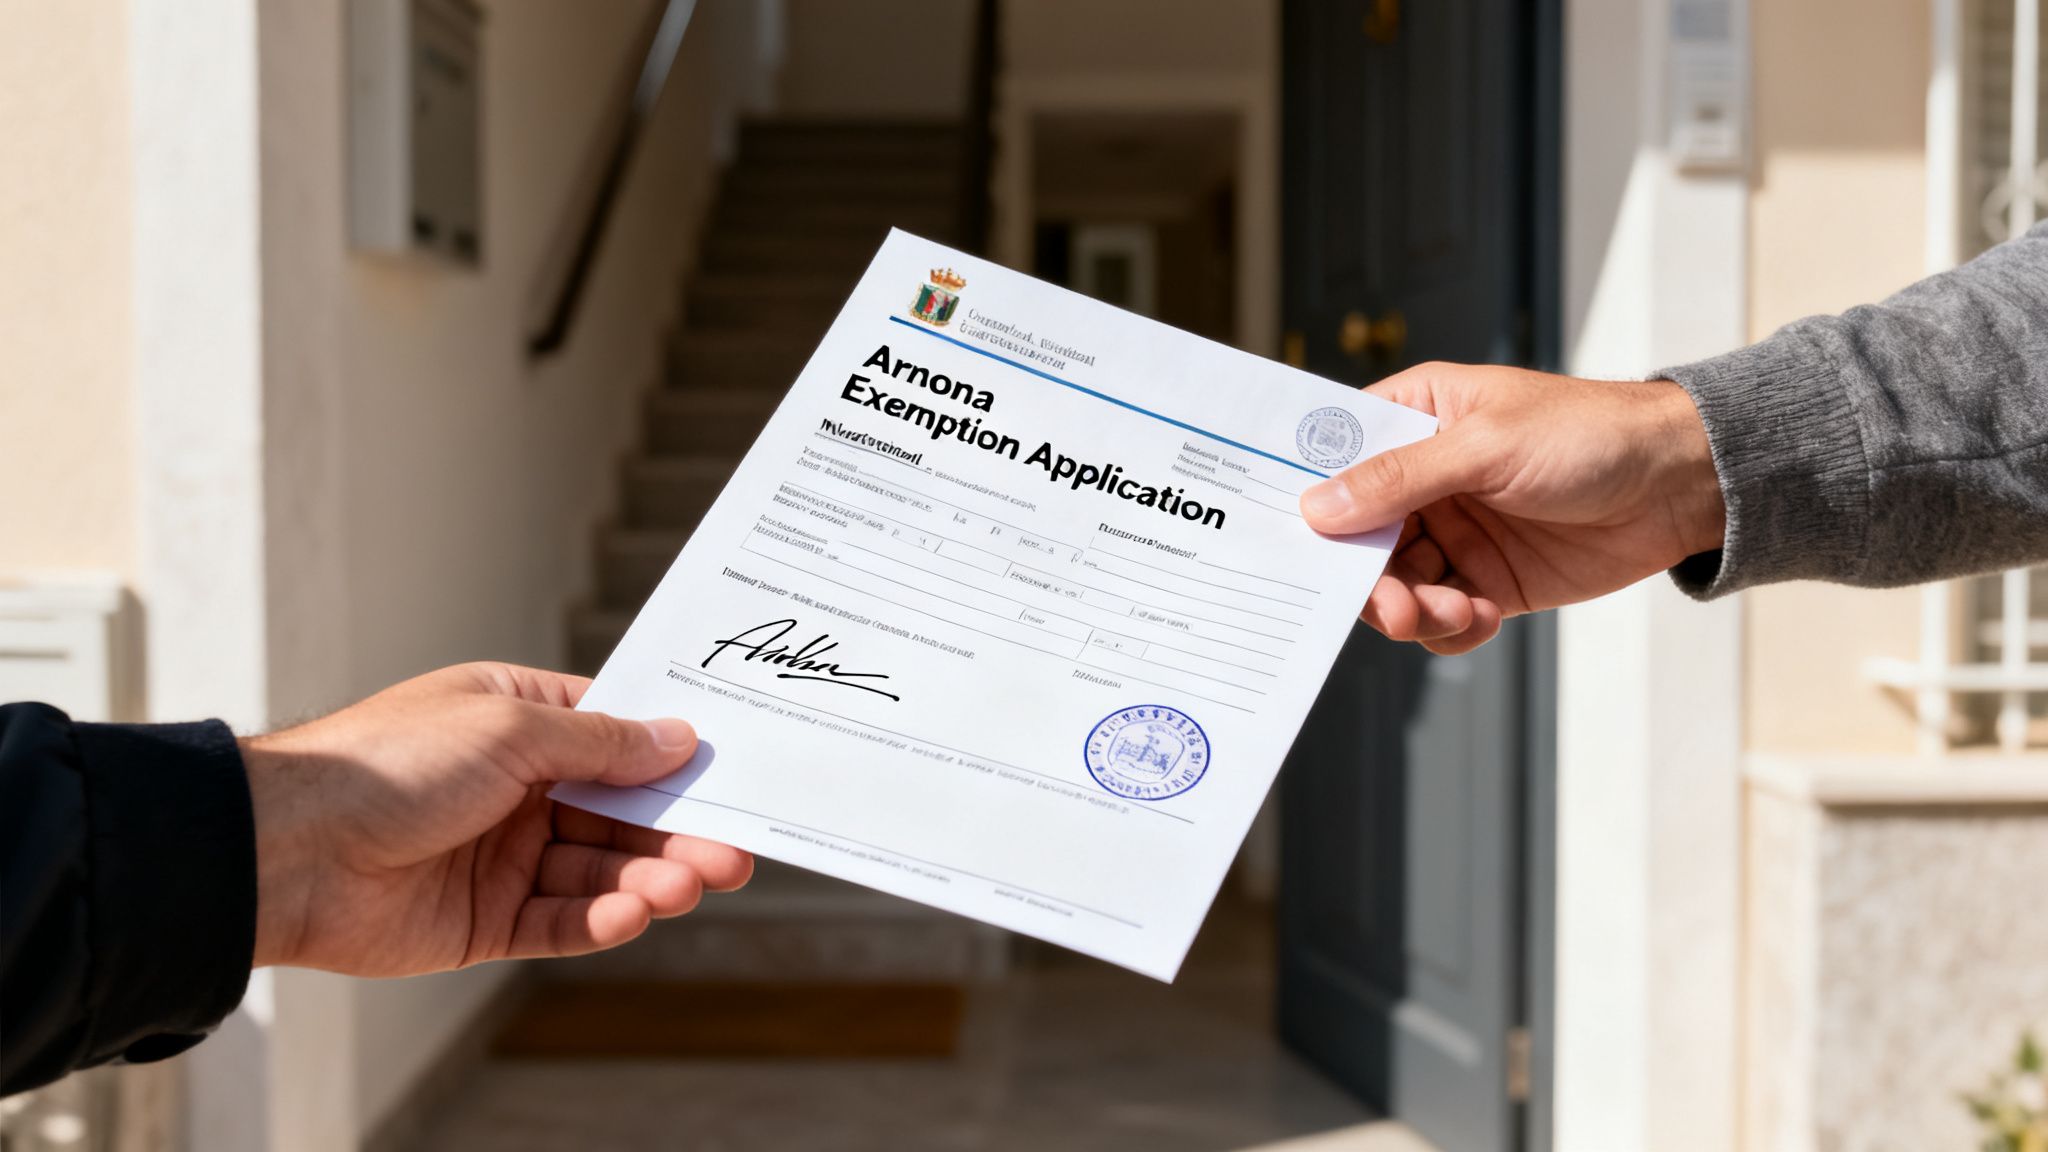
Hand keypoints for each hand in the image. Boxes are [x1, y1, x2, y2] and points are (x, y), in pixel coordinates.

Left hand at [241, 662, 751, 975]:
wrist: (288, 851)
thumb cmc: (387, 765)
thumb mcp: (509, 728)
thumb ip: (601, 743)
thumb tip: (678, 739)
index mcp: (516, 721)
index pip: (614, 738)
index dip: (671, 757)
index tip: (730, 773)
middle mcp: (515, 788)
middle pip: (618, 813)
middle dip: (676, 831)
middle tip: (732, 850)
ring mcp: (502, 857)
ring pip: (598, 872)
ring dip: (648, 878)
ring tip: (689, 885)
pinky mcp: (485, 921)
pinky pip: (560, 923)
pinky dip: (601, 921)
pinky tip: (632, 914)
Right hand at [1299, 363, 1725, 653]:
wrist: (1679, 485)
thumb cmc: (1590, 434)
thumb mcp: (1486, 445)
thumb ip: (1401, 477)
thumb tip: (1319, 506)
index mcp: (1416, 418)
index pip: (1337, 458)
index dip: (1309, 499)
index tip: (1292, 542)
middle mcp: (1425, 478)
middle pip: (1358, 537)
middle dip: (1367, 577)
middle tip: (1386, 605)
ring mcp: (1453, 531)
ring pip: (1395, 584)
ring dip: (1412, 608)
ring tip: (1448, 610)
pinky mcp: (1486, 578)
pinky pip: (1441, 615)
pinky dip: (1449, 626)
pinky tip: (1477, 617)